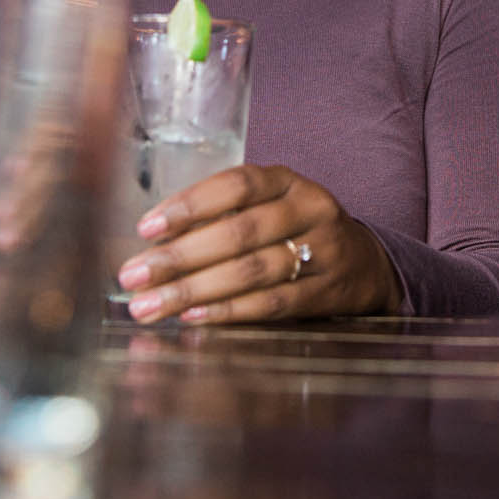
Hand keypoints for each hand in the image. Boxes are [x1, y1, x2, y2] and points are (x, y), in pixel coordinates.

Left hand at [117, 164, 401, 323]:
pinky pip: (272, 305)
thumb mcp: (270, 207)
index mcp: (288, 181)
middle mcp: (310, 210)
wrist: (366, 263)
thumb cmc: (296, 230)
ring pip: (252, 271)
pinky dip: (229, 312)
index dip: (190, 205)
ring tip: (150, 306)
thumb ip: (222, 218)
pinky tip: (193, 317)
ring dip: (194, 291)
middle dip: (179, 257)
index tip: (146, 228)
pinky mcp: (326, 293)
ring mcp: (323, 252)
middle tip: (133, 276)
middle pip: (239, 233)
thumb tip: (154, 244)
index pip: (236, 185)